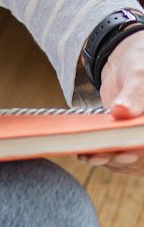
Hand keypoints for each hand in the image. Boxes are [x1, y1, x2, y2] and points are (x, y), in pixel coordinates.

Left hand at [84, 30, 143, 176]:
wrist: (127, 64)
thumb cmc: (139, 64)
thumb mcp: (138, 75)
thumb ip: (133, 94)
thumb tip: (122, 110)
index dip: (141, 151)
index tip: (124, 153)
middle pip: (142, 155)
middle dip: (120, 157)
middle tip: (96, 156)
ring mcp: (141, 139)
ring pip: (132, 160)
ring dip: (110, 161)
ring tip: (88, 157)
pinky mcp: (129, 140)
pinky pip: (121, 155)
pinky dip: (106, 157)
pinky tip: (88, 155)